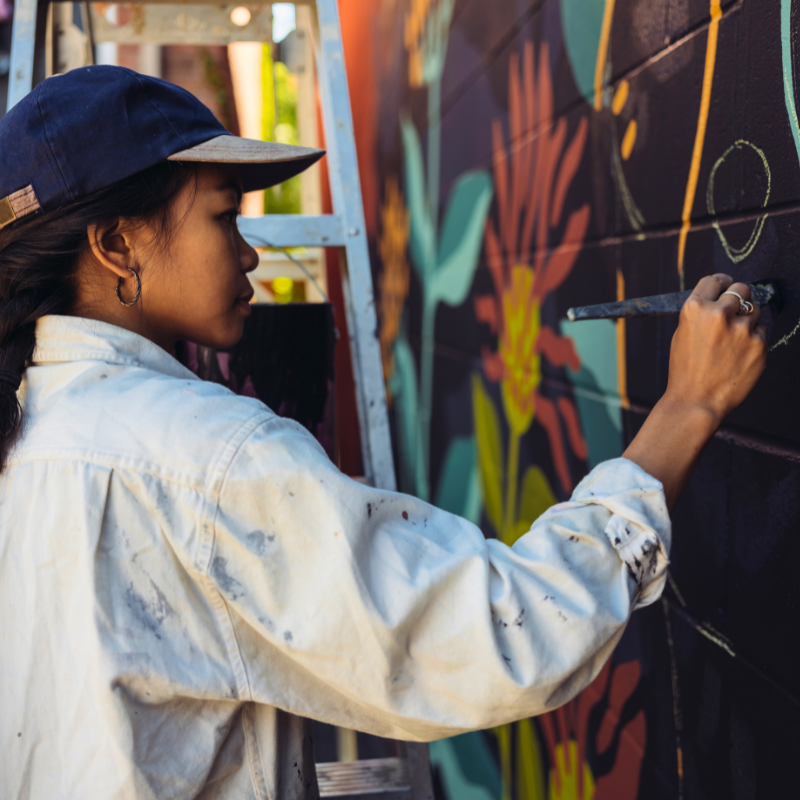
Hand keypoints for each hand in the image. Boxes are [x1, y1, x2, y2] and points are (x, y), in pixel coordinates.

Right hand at [622, 274, 766, 510]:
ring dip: (747, 321)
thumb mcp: (682, 334)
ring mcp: (742, 329)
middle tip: (734, 312)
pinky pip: (761, 333)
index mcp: (695, 308)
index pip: (716, 280)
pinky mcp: (759, 344)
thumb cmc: (685, 369)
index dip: (722, 283)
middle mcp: (719, 314)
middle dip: (739, 298)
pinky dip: (753, 341)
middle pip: (742, 289)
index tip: (726, 286)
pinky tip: (738, 356)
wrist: (696, 400)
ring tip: (733, 342)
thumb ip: (701, 313)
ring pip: (755, 311)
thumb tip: (721, 298)